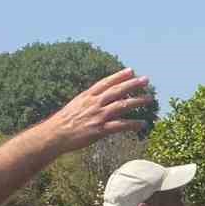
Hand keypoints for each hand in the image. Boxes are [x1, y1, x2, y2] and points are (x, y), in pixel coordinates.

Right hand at [41, 68, 155, 151]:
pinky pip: (120, 126)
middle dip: (132, 84)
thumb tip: (101, 96)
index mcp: (87, 96)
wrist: (55, 135)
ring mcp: (98, 116)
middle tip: (146, 79)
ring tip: (149, 99)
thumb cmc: (64, 121)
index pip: (106, 83)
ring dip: (137, 101)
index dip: (119, 76)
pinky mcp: (100, 130)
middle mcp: (94, 103)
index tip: (131, 70)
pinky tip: (143, 123)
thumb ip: (89, 100)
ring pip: (121, 106)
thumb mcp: (76, 105)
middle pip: (116, 91)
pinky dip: (133, 124)